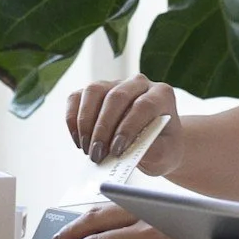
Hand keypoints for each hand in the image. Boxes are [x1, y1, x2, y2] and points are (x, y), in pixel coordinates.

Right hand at [65, 73, 184, 177]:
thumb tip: (127, 152)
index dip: (128, 127)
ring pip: (94, 91)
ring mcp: (115, 84)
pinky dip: (73, 119)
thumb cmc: (162, 147)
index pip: (143, 105)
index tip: (117, 150)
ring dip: (86, 122)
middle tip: (97, 154)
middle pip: (116, 97)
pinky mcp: (96, 92)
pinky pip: (77, 97)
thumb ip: (151, 151)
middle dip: (103, 128)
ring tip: (87, 149)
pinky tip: (79, 140)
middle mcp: (138, 83)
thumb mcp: (165, 155)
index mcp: (161, 95)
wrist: (157, 143)